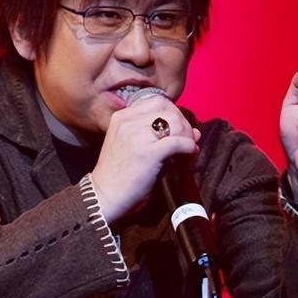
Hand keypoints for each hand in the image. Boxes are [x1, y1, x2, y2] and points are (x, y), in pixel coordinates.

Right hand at [92, 95, 199, 222]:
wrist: (103, 196)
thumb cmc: (118, 174)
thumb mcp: (130, 145)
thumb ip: (157, 135)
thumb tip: (194, 132)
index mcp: (122, 117)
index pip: (158, 101)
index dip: (174, 113)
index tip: (178, 128)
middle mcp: (128, 122)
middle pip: (169, 110)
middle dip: (183, 124)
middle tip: (187, 139)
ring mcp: (137, 136)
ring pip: (176, 123)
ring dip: (187, 135)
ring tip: (188, 149)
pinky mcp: (148, 153)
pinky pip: (178, 142)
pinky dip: (189, 147)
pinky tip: (189, 154)